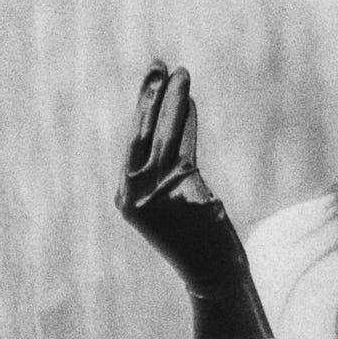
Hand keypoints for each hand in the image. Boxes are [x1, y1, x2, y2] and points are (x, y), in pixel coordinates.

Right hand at [115, 63, 247, 296]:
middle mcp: (136, 196)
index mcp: (126, 199)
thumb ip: (163, 171)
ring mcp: (158, 195)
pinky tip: (191, 102)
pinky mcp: (182, 193)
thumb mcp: (169, 204)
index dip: (141, 109)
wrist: (211, 275)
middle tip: (158, 63)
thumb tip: (173, 119)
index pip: (132, 144)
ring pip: (164, 136)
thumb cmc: (193, 241)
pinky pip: (185, 148)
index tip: (150, 81)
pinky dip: (188, 123)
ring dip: (173, 101)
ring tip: (181, 72)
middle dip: (149, 96)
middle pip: (141, 135)